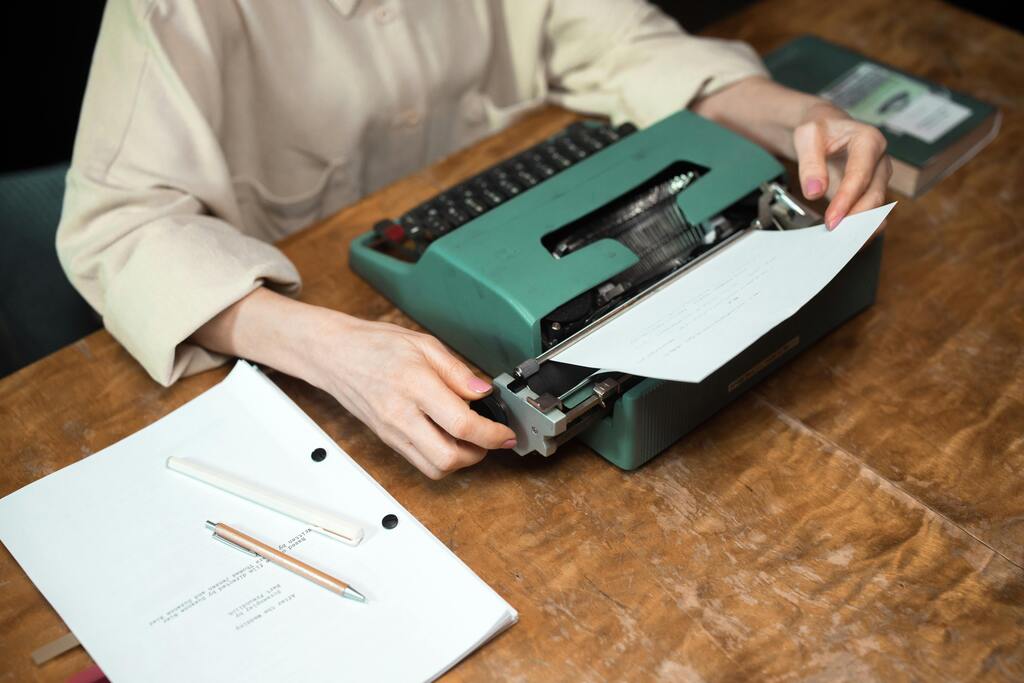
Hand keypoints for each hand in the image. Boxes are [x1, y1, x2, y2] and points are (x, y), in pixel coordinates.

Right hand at [309, 316, 516, 478]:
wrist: (334, 355)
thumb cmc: (374, 345)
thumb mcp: (424, 344)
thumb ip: (457, 371)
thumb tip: (484, 391)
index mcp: (414, 385)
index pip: (461, 423)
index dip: (492, 434)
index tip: (506, 433)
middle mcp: (401, 415)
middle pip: (448, 458)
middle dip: (479, 454)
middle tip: (491, 438)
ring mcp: (392, 432)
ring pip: (434, 468)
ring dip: (460, 461)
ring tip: (470, 439)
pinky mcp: (387, 440)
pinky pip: (420, 463)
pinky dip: (441, 459)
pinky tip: (449, 439)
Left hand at [791, 101, 892, 229]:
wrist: (825, 129)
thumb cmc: (819, 129)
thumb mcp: (808, 135)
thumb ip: (810, 162)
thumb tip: (815, 190)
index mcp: (868, 141)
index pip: (860, 175)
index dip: (846, 200)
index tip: (832, 220)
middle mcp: (880, 161)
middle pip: (874, 195)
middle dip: (855, 218)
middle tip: (834, 235)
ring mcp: (878, 179)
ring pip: (877, 209)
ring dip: (860, 228)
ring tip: (841, 244)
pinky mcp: (871, 192)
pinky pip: (871, 215)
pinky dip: (860, 229)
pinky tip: (845, 240)